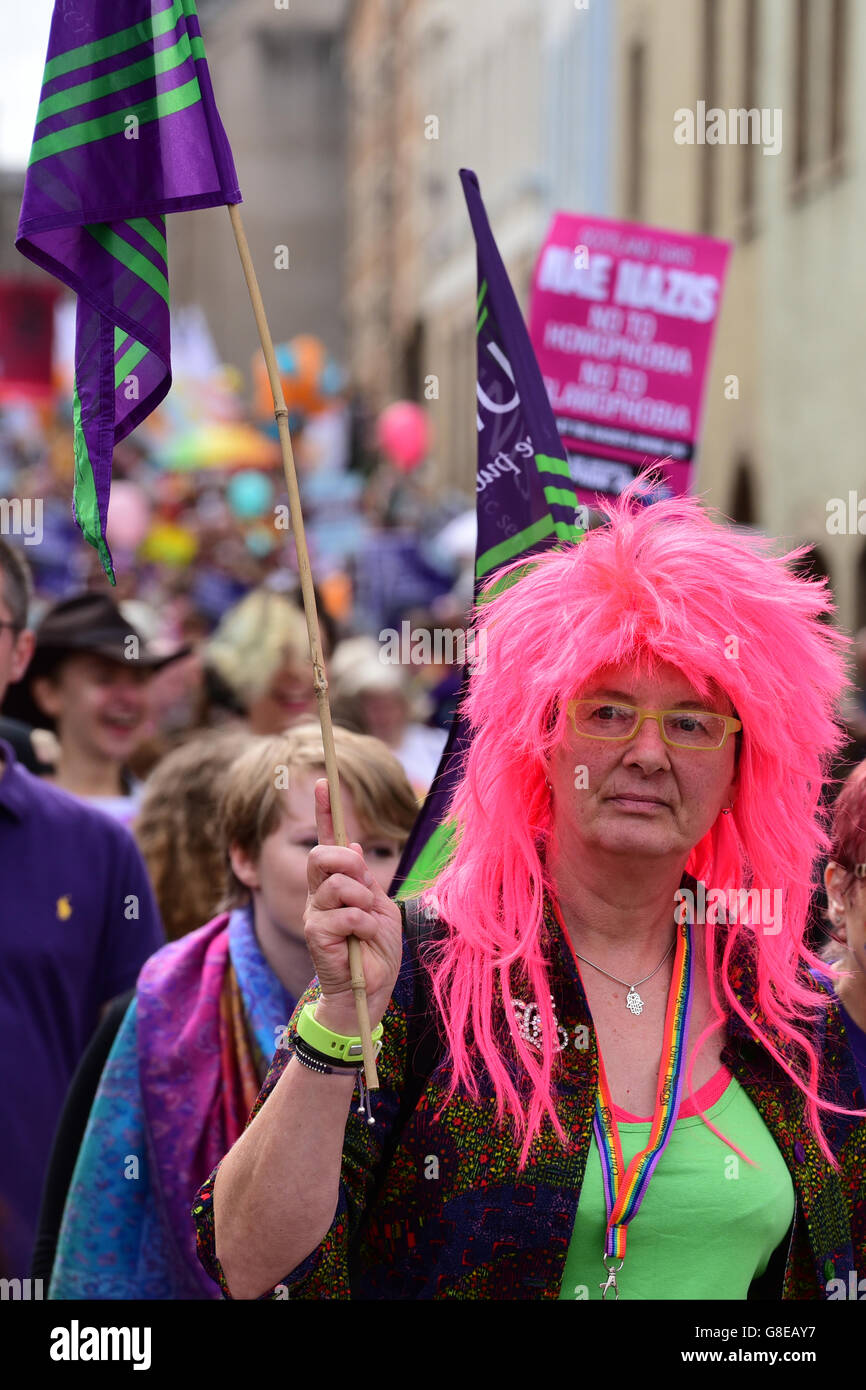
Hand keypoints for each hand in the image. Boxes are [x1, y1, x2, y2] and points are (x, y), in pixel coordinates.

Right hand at [303, 778, 402, 1033]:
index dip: (324, 812)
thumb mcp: (379, 907)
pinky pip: (347, 913)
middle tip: (364, 888)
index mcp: (335, 885)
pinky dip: (365, 924)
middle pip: (322, 854)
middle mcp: (318, 895)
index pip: (326, 841)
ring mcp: (314, 913)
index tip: (325, 781)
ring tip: (367, 925)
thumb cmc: (375, 950)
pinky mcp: (316, 934)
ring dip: (363, 902)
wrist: (370, 991)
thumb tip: (351, 845)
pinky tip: (364, 941)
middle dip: (348, 863)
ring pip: (338, 883)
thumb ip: (364, 880)